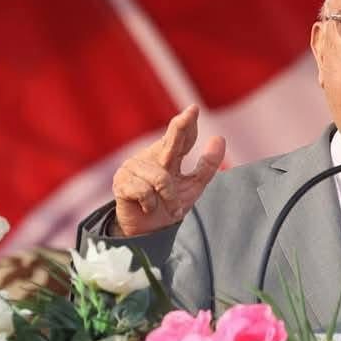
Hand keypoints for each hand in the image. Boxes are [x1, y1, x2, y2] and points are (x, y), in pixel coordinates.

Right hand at [111, 105, 225, 236]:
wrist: (148, 231)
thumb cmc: (169, 204)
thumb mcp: (193, 186)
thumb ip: (207, 165)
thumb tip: (219, 138)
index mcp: (169, 154)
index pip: (182, 137)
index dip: (188, 123)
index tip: (194, 109)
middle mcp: (152, 156)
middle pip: (170, 142)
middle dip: (179, 129)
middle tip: (188, 116)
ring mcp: (134, 166)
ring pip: (161, 180)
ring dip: (168, 199)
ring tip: (164, 207)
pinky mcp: (121, 182)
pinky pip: (145, 192)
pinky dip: (151, 204)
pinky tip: (146, 207)